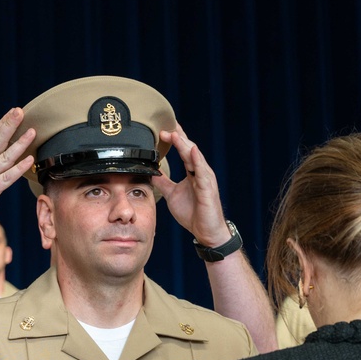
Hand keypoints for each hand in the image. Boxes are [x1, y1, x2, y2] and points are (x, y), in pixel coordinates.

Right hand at [0, 108, 34, 243]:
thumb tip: (1, 155)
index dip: (3, 123)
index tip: (14, 111)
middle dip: (9, 125)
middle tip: (20, 111)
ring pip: (4, 157)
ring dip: (19, 144)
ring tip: (31, 132)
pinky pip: (7, 178)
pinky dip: (19, 168)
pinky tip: (29, 160)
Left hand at [153, 123, 231, 246]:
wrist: (206, 231)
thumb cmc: (193, 212)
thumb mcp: (172, 195)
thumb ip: (164, 183)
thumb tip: (152, 173)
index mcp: (192, 172)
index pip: (183, 151)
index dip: (174, 139)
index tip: (161, 129)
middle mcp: (200, 172)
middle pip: (189, 149)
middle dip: (177, 138)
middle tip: (163, 128)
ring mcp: (205, 179)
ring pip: (195, 158)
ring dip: (185, 145)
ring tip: (175, 134)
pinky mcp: (208, 189)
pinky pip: (202, 173)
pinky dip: (197, 161)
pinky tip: (192, 151)